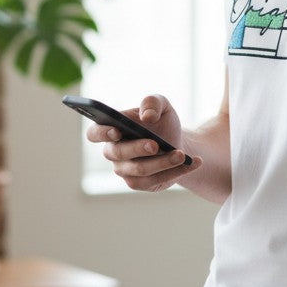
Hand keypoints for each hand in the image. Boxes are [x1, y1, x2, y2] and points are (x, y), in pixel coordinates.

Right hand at [86, 94, 200, 192]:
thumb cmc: (162, 123)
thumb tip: (146, 116)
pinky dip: (175, 172)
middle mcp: (114, 152)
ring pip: (139, 170)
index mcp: (112, 129)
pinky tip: (191, 163)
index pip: (94, 133)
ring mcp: (125, 170)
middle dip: (137, 149)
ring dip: (162, 162)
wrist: (177, 142)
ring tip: (181, 155)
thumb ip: (152, 103)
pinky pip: (154, 181)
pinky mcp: (140, 183)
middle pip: (118, 154)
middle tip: (155, 144)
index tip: (116, 130)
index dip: (102, 133)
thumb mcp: (162, 106)